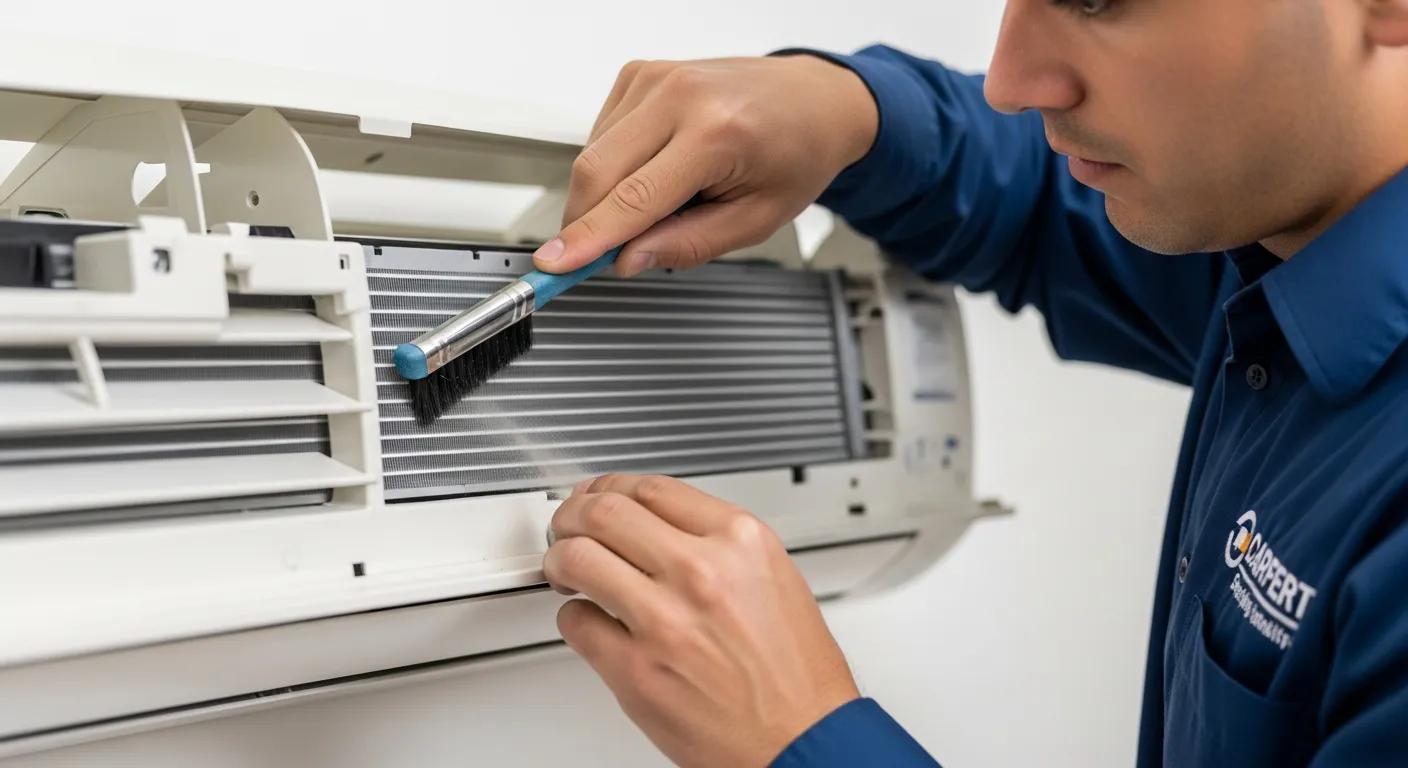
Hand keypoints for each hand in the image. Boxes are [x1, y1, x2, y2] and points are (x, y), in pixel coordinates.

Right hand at [532, 55, 878, 276]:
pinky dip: (615, 167)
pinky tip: (656, 169)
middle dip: (585, 224)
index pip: (633, 197)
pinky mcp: (638, 74)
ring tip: (667, 199)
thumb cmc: (796, 153)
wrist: (814, 100)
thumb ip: (689, 244)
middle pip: (597, 172)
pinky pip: (601, 136)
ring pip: (592, 155)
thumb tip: (627, 259)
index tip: (553, 263)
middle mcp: (680, 95)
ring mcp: (655, 78)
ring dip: (607, 195)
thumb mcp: (757, 219)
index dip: (587, 237)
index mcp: (717, 132)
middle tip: (597, 258)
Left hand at [542, 474, 859, 766]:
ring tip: (566, 568)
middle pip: (604, 511)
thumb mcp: (772, 577)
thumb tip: (654, 521)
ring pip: (577, 558)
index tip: (601, 495)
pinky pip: (575, 622)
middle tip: (568, 526)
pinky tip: (591, 620)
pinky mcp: (635, 670)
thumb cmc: (793, 671)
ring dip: (560, 559)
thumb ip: (715, 541)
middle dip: (573, 514)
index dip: (612, 487)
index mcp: (740, 541)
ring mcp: (664, 620)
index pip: (651, 488)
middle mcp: (701, 572)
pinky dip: (574, 617)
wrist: (802, 740)